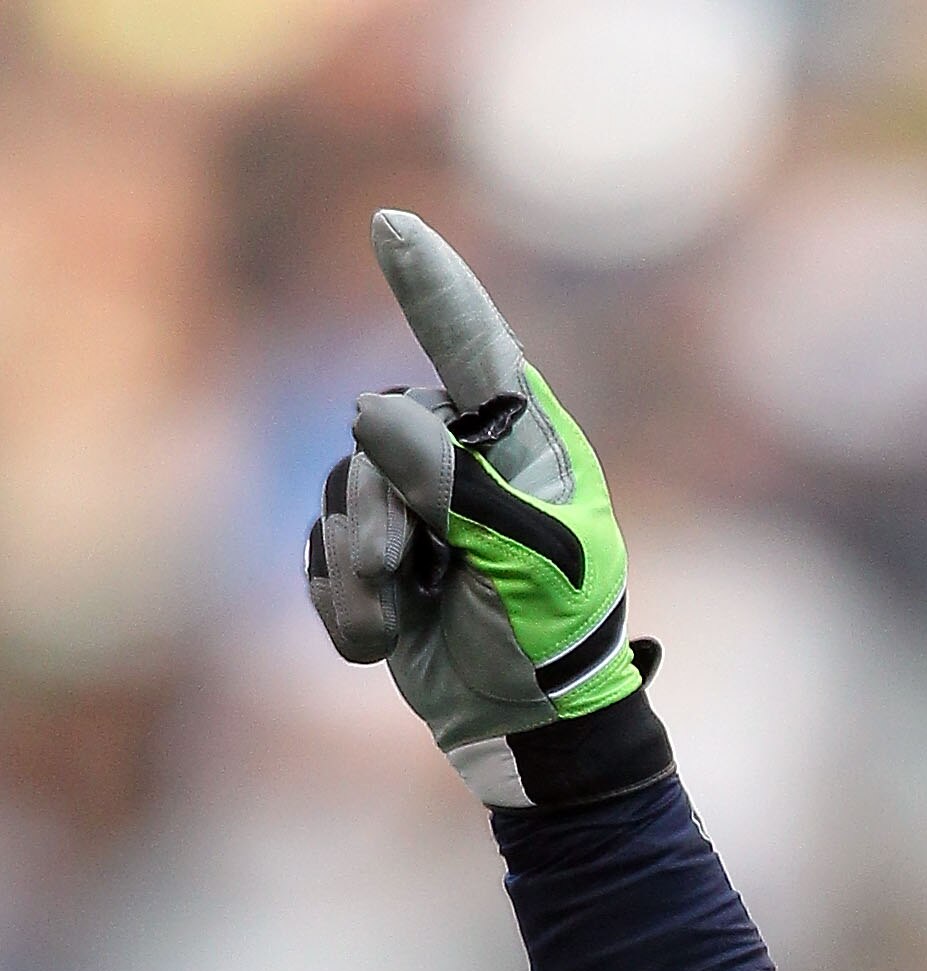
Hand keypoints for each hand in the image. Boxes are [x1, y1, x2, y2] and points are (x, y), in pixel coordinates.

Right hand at [304, 210, 641, 809]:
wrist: (531, 733)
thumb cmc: (553, 641)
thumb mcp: (529, 565)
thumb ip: (458, 488)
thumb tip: (374, 412)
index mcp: (522, 446)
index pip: (474, 350)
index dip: (432, 287)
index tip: (393, 228)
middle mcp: (460, 460)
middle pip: (375, 438)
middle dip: (376, 511)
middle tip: (401, 569)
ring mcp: (410, 508)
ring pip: (338, 501)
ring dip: (362, 575)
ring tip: (405, 616)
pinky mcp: (370, 561)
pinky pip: (320, 561)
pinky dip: (347, 608)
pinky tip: (391, 636)